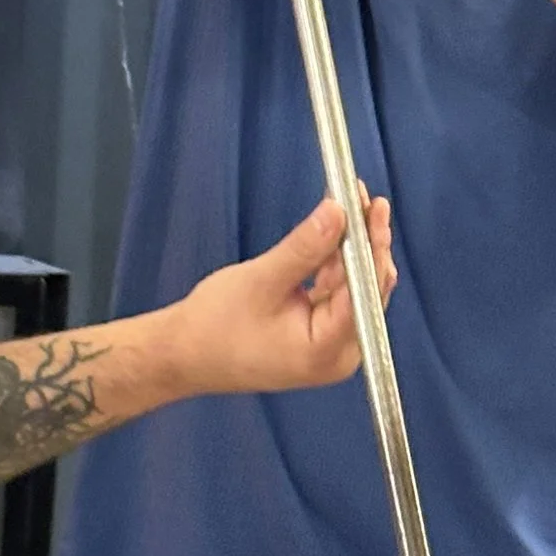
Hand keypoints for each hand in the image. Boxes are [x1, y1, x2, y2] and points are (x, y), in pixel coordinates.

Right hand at [157, 195, 395, 397]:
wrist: (183, 355)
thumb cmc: (213, 328)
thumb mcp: (261, 279)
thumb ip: (305, 247)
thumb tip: (339, 212)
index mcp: (327, 351)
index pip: (364, 293)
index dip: (372, 247)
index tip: (372, 208)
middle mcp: (339, 356)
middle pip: (366, 291)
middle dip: (366, 244)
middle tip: (364, 199)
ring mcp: (329, 347)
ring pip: (353, 289)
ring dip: (351, 249)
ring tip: (350, 206)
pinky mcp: (318, 336)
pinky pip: (336, 294)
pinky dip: (334, 265)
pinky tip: (335, 234)